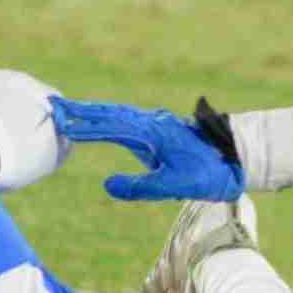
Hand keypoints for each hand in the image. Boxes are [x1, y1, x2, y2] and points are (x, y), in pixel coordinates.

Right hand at [45, 95, 240, 201]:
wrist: (238, 159)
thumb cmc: (207, 174)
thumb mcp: (173, 186)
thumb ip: (139, 187)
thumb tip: (107, 185)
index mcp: (151, 133)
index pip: (110, 128)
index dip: (85, 127)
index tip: (61, 124)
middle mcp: (151, 122)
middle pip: (110, 113)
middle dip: (82, 110)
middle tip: (54, 105)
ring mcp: (157, 123)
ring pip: (119, 113)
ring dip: (94, 111)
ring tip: (71, 110)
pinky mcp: (162, 128)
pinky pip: (129, 118)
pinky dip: (110, 116)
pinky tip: (104, 119)